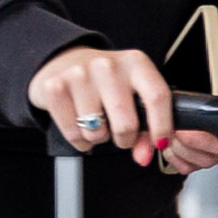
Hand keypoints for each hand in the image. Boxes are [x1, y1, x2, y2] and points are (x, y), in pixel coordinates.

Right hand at [33, 43, 214, 174]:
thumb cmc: (104, 82)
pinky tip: (80, 127)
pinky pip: (73, 134)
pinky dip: (80, 141)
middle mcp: (107, 65)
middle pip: (126, 123)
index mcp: (135, 63)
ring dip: (99, 139)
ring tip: (97, 125)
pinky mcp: (55, 87)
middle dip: (125, 139)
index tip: (160, 143)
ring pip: (97, 131)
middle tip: (121, 136)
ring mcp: (79, 74)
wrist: (63, 61)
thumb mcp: (131, 94)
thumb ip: (144, 128)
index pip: (157, 96)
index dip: (162, 126)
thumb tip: (144, 156)